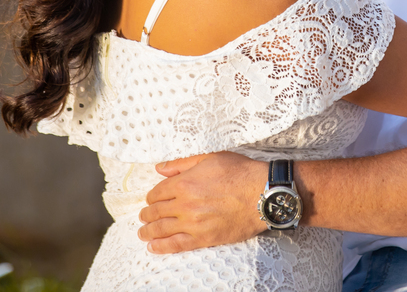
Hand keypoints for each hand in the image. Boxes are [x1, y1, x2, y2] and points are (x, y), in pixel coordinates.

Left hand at [137, 152, 265, 252]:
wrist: (263, 193)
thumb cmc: (240, 172)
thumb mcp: (210, 158)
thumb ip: (182, 164)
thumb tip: (160, 168)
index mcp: (184, 183)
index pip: (157, 192)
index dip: (152, 196)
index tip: (152, 199)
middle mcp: (185, 204)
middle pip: (156, 212)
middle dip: (147, 214)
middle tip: (144, 216)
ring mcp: (193, 223)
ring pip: (161, 230)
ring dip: (148, 231)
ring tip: (143, 232)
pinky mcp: (204, 238)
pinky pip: (176, 245)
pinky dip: (161, 247)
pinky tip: (153, 247)